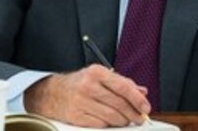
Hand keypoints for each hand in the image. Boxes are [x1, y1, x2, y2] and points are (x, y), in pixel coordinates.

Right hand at [23, 65, 149, 127]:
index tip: (145, 107)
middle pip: (119, 104)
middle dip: (133, 113)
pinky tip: (111, 122)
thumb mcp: (99, 77)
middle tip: (140, 118)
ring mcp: (81, 102)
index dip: (137, 99)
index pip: (123, 87)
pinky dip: (109, 125)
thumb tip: (141, 92)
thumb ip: (122, 83)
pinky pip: (100, 124)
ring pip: (112, 116)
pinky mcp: (76, 116)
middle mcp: (88, 86)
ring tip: (127, 120)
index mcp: (96, 72)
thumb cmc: (78, 84)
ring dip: (123, 121)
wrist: (51, 94)